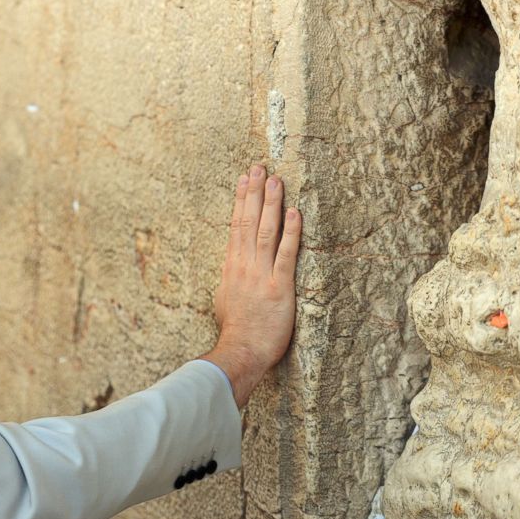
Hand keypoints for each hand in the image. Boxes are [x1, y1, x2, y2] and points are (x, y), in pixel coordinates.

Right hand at [199, 165, 300, 406]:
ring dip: (271, 205)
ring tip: (276, 180)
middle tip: (260, 167)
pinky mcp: (279, 287)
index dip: (242, 200)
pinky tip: (295, 213)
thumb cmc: (235, 330)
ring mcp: (261, 275)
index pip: (236, 225)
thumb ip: (232, 279)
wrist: (240, 351)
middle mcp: (244, 265)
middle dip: (255, 192)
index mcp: (232, 266)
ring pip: (266, 232)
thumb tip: (233, 269)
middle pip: (249, 221)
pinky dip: (291, 233)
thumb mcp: (225, 299)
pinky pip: (286, 255)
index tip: (245, 178)